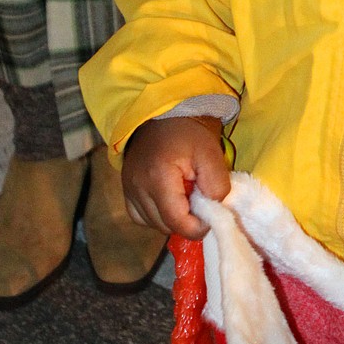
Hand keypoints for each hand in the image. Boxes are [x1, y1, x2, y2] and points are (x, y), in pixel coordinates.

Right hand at [121, 116, 230, 239]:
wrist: (162, 117)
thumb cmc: (188, 134)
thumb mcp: (211, 153)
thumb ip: (218, 184)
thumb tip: (215, 209)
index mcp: (158, 178)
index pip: (177, 222)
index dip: (198, 227)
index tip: (211, 215)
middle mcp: (138, 188)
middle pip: (166, 226)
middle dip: (187, 222)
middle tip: (200, 202)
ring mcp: (128, 190)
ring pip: (154, 224)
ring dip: (173, 219)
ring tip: (185, 198)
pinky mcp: (126, 192)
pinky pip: (141, 218)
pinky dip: (157, 216)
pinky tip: (169, 201)